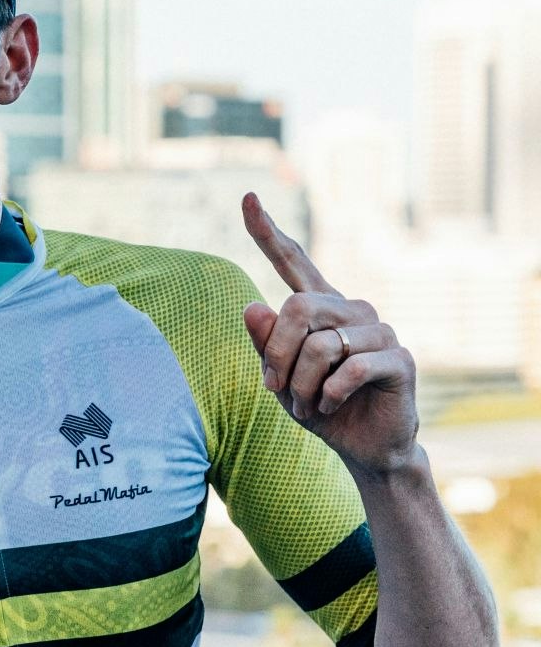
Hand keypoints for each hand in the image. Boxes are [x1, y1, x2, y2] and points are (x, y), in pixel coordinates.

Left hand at [240, 192, 419, 476]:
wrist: (364, 449)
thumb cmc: (321, 408)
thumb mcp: (281, 379)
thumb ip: (266, 344)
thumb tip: (251, 305)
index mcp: (322, 308)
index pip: (293, 262)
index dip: (267, 232)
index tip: (247, 197)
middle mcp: (352, 309)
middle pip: (298, 309)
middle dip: (278, 355)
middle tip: (274, 390)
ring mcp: (379, 331)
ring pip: (321, 345)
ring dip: (301, 386)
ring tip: (307, 407)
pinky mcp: (399, 358)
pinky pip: (350, 369)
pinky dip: (329, 394)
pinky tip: (330, 407)